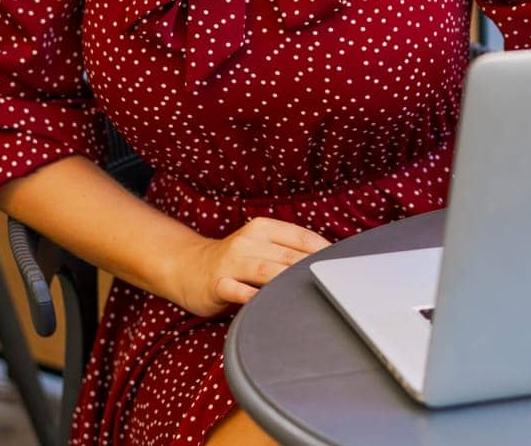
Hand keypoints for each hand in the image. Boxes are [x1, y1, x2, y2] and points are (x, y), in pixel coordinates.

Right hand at [170, 217, 331, 316]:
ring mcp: (231, 262)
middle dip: (312, 270)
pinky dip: (251, 296)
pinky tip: (264, 302)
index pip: (302, 237)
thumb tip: (327, 260)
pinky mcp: (216, 283)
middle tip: (334, 285)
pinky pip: (236, 290)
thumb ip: (288, 249)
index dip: (325, 251)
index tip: (342, 266)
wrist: (188, 267)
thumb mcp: (260, 244)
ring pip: (266, 271)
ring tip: (308, 292)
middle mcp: (248, 241)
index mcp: (263, 228)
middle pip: (289, 256)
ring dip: (288, 281)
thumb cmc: (235, 259)